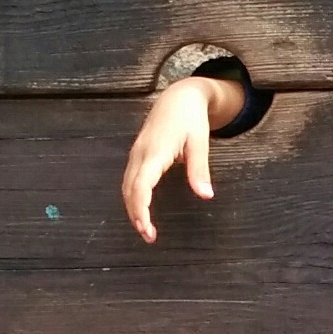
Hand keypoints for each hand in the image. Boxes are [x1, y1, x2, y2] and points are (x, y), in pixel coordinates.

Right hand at [121, 75, 239, 244]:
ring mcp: (136, 153)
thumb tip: (206, 195)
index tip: (146, 227)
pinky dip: (132, 197)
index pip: (141, 185)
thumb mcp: (200, 142)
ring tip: (145, 229)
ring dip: (133, 208)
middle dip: (136, 215)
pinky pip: (130, 179)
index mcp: (155, 151)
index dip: (140, 208)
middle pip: (130, 189)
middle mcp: (141, 153)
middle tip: (149, 236)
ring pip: (126, 186)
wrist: (179, 96)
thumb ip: (199, 169)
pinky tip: (141, 210)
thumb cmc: (190, 118)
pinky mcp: (138, 154)